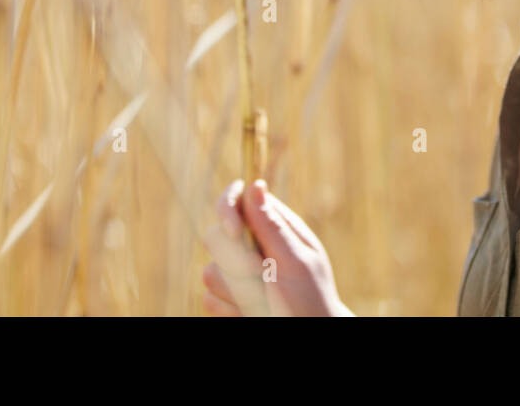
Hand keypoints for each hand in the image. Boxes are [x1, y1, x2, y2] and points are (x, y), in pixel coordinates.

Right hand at [202, 178, 353, 316]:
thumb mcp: (296, 261)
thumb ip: (272, 226)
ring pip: (210, 274)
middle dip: (236, 263)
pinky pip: (209, 300)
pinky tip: (254, 314)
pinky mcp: (224, 299)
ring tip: (267, 302)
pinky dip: (232, 311)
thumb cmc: (310, 298)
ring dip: (239, 292)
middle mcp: (249, 246)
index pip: (236, 199)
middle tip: (265, 278)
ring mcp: (234, 274)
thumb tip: (255, 185)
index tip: (233, 231)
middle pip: (214, 237)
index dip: (226, 208)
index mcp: (271, 226)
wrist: (308, 334)